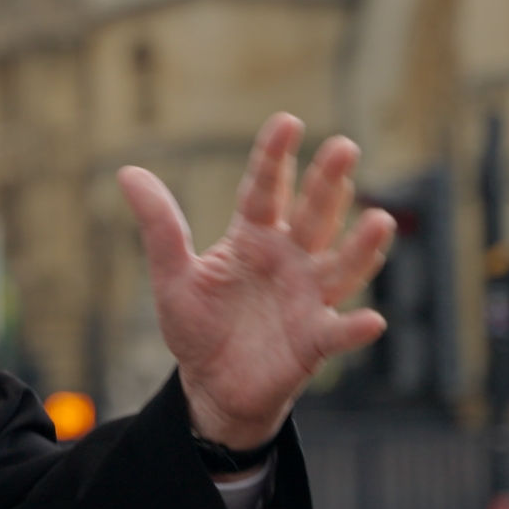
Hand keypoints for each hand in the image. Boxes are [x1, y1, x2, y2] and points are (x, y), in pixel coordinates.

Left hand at [118, 113, 393, 450]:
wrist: (212, 386)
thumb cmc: (197, 326)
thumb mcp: (171, 275)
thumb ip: (159, 226)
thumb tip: (128, 172)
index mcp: (253, 238)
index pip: (265, 190)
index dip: (274, 157)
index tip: (287, 121)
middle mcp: (289, 260)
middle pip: (313, 215)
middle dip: (329, 182)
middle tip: (344, 146)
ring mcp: (307, 298)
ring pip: (340, 265)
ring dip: (361, 246)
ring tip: (380, 220)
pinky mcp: (313, 340)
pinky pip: (338, 332)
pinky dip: (354, 328)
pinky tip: (371, 321)